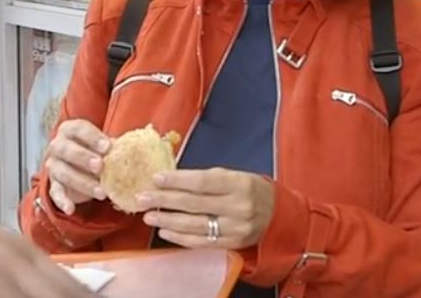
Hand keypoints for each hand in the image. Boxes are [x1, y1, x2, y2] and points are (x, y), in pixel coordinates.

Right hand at [43, 119, 110, 214]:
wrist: (78, 165)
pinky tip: (71, 209)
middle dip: (83, 157)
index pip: (78, 129)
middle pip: (65, 149)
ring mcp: (54, 166)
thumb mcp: (103, 145)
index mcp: (70, 130)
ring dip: (81, 182)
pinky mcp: (54, 185)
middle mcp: (58, 146)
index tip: (107, 147)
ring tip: (101, 192)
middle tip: (100, 166)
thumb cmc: (94, 151)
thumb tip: (139, 143)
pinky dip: (62, 201)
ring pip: (63, 173)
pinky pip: (55, 193)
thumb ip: (114, 145)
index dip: (92, 137)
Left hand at [135, 168, 274, 248]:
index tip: (156, 178)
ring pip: (195, 225)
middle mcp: (238, 206)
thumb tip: (170, 179)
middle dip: (164, 200)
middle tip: (142, 198)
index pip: (202, 182)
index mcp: (239, 183)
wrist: (278, 215)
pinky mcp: (232, 244)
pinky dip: (180, 237)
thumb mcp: (234, 176)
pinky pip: (201, 242)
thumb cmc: (250, 190)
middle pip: (194, 203)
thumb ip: (206, 178)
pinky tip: (165, 230)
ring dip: (168, 220)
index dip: (177, 180)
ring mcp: (235, 228)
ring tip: (148, 216)